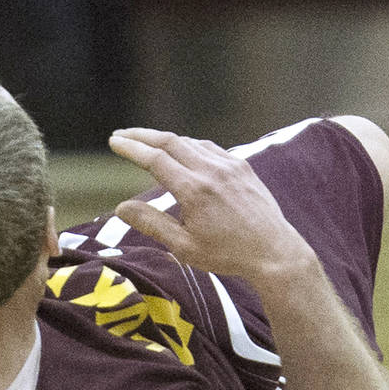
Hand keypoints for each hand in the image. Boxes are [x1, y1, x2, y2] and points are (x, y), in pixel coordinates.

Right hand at [107, 128, 314, 289]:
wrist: (274, 252)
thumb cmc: (228, 254)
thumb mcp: (184, 247)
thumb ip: (152, 224)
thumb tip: (121, 207)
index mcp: (194, 190)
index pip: (155, 159)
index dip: (132, 148)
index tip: (114, 141)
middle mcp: (211, 170)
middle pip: (171, 141)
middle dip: (143, 135)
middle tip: (123, 134)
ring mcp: (229, 165)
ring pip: (191, 143)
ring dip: (167, 139)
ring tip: (149, 143)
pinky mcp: (242, 167)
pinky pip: (211, 148)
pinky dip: (191, 146)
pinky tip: (185, 152)